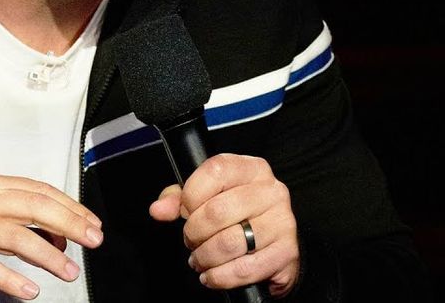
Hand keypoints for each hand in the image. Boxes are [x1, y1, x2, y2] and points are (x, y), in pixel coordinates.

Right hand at [0, 173, 103, 299]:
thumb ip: (18, 219)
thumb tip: (59, 237)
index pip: (39, 190)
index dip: (70, 206)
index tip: (91, 222)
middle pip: (34, 207)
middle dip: (70, 224)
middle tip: (92, 240)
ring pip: (17, 237)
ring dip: (49, 256)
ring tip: (68, 272)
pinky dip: (11, 280)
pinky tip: (29, 290)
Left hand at [148, 153, 298, 296]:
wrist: (274, 243)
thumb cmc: (237, 214)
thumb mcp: (207, 196)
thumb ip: (179, 198)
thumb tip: (158, 209)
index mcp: (251, 169)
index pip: (215, 171)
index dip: (191, 195)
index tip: (185, 211)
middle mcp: (271, 191)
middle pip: (217, 211)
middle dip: (194, 232)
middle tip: (191, 240)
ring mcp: (282, 222)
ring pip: (229, 243)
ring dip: (205, 257)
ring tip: (199, 259)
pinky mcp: (286, 252)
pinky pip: (244, 269)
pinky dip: (220, 277)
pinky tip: (212, 275)